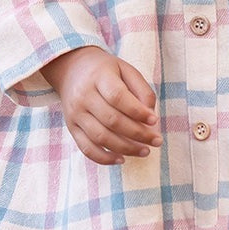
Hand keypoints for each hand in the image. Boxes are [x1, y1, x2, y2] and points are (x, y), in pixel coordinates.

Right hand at [43, 46, 161, 165]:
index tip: (154, 120)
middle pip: (112, 120)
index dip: (138, 111)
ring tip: (145, 151)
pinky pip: (86, 148)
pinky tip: (122, 159)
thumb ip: (142, 90)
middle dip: (138, 134)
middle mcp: (83, 96)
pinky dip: (104, 158)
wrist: (71, 70)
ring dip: (126, 148)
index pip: (118, 97)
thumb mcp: (126, 70)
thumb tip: (151, 117)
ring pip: (101, 137)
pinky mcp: (72, 127)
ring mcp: (75, 113)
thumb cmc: (105, 71)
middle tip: (157, 141)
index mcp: (99, 77)